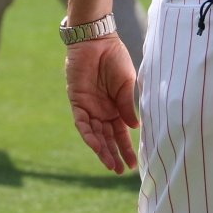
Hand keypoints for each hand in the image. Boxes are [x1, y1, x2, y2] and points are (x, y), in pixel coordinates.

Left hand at [66, 36, 138, 173]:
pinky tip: (96, 146)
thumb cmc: (115, 58)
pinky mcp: (77, 101)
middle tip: (120, 171)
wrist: (97, 41)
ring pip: (95, 134)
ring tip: (109, 164)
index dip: (126, 149)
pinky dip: (88, 134)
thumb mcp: (126, 83)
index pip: (121, 134)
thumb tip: (134, 128)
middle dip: (114, 155)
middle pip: (108, 138)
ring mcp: (90, 108)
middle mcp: (103, 111)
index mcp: (116, 108)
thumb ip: (127, 105)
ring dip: (101, 150)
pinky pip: (82, 122)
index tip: (133, 165)